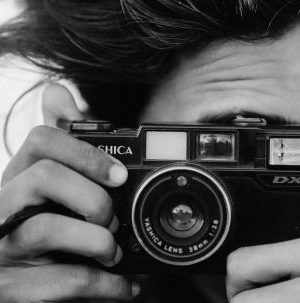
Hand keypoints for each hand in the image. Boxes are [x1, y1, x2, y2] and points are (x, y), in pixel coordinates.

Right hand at [0, 85, 139, 301]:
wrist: (36, 295)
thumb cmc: (53, 238)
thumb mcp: (57, 190)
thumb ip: (63, 146)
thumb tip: (56, 92)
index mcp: (17, 181)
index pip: (39, 141)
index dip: (85, 153)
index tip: (119, 176)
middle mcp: (1, 212)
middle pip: (43, 177)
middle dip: (92, 197)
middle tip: (111, 219)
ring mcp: (0, 253)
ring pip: (43, 230)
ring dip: (96, 241)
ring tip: (113, 253)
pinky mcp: (9, 291)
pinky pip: (60, 284)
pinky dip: (104, 286)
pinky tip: (126, 287)